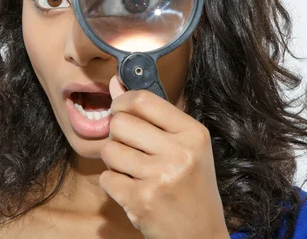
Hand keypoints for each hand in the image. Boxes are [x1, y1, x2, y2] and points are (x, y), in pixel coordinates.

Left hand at [98, 76, 229, 238]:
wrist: (200, 236)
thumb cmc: (190, 187)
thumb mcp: (184, 146)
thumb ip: (150, 115)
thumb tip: (115, 83)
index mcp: (193, 133)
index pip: (143, 99)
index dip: (122, 102)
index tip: (120, 110)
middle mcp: (179, 153)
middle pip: (120, 123)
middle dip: (117, 135)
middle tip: (132, 150)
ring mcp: (160, 177)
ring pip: (109, 149)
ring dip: (114, 161)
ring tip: (134, 172)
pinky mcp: (141, 199)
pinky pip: (106, 177)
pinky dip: (114, 183)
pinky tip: (133, 190)